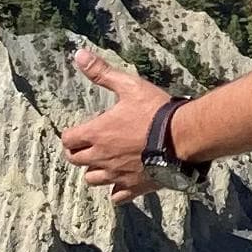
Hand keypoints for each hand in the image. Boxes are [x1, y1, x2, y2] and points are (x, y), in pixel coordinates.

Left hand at [63, 46, 175, 198]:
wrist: (183, 137)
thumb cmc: (156, 111)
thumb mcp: (129, 86)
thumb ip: (102, 72)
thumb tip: (78, 54)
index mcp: (96, 133)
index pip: (68, 140)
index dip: (71, 135)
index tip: (79, 131)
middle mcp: (102, 157)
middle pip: (76, 161)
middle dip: (79, 152)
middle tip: (90, 145)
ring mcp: (117, 174)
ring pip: (93, 179)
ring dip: (95, 171)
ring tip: (105, 162)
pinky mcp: (134, 186)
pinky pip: (116, 196)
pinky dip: (116, 191)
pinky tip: (122, 182)